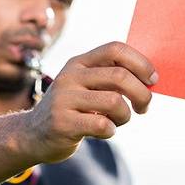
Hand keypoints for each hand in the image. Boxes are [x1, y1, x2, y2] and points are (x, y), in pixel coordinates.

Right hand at [22, 41, 157, 162]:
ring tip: (117, 121)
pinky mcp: (62, 123)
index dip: (140, 63)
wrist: (32, 135)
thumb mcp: (85, 87)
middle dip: (142, 94)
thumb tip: (151, 80)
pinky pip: (102, 124)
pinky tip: (104, 131)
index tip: (152, 80)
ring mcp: (64, 99)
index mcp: (79, 63)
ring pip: (114, 101)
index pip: (115, 49)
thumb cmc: (72, 111)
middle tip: (143, 108)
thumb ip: (111, 79)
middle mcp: (70, 76)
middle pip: (120, 76)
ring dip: (125, 116)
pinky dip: (111, 130)